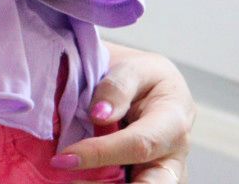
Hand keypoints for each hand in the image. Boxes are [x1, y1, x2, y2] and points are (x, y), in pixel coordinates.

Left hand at [54, 44, 193, 182]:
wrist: (147, 86)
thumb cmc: (141, 75)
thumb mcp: (133, 66)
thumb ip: (117, 87)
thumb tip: (99, 115)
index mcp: (174, 120)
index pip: (139, 144)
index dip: (101, 153)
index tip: (64, 158)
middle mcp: (175, 154)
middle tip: (73, 183)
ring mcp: (165, 172)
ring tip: (71, 181)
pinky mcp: (149, 179)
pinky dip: (103, 183)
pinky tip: (78, 179)